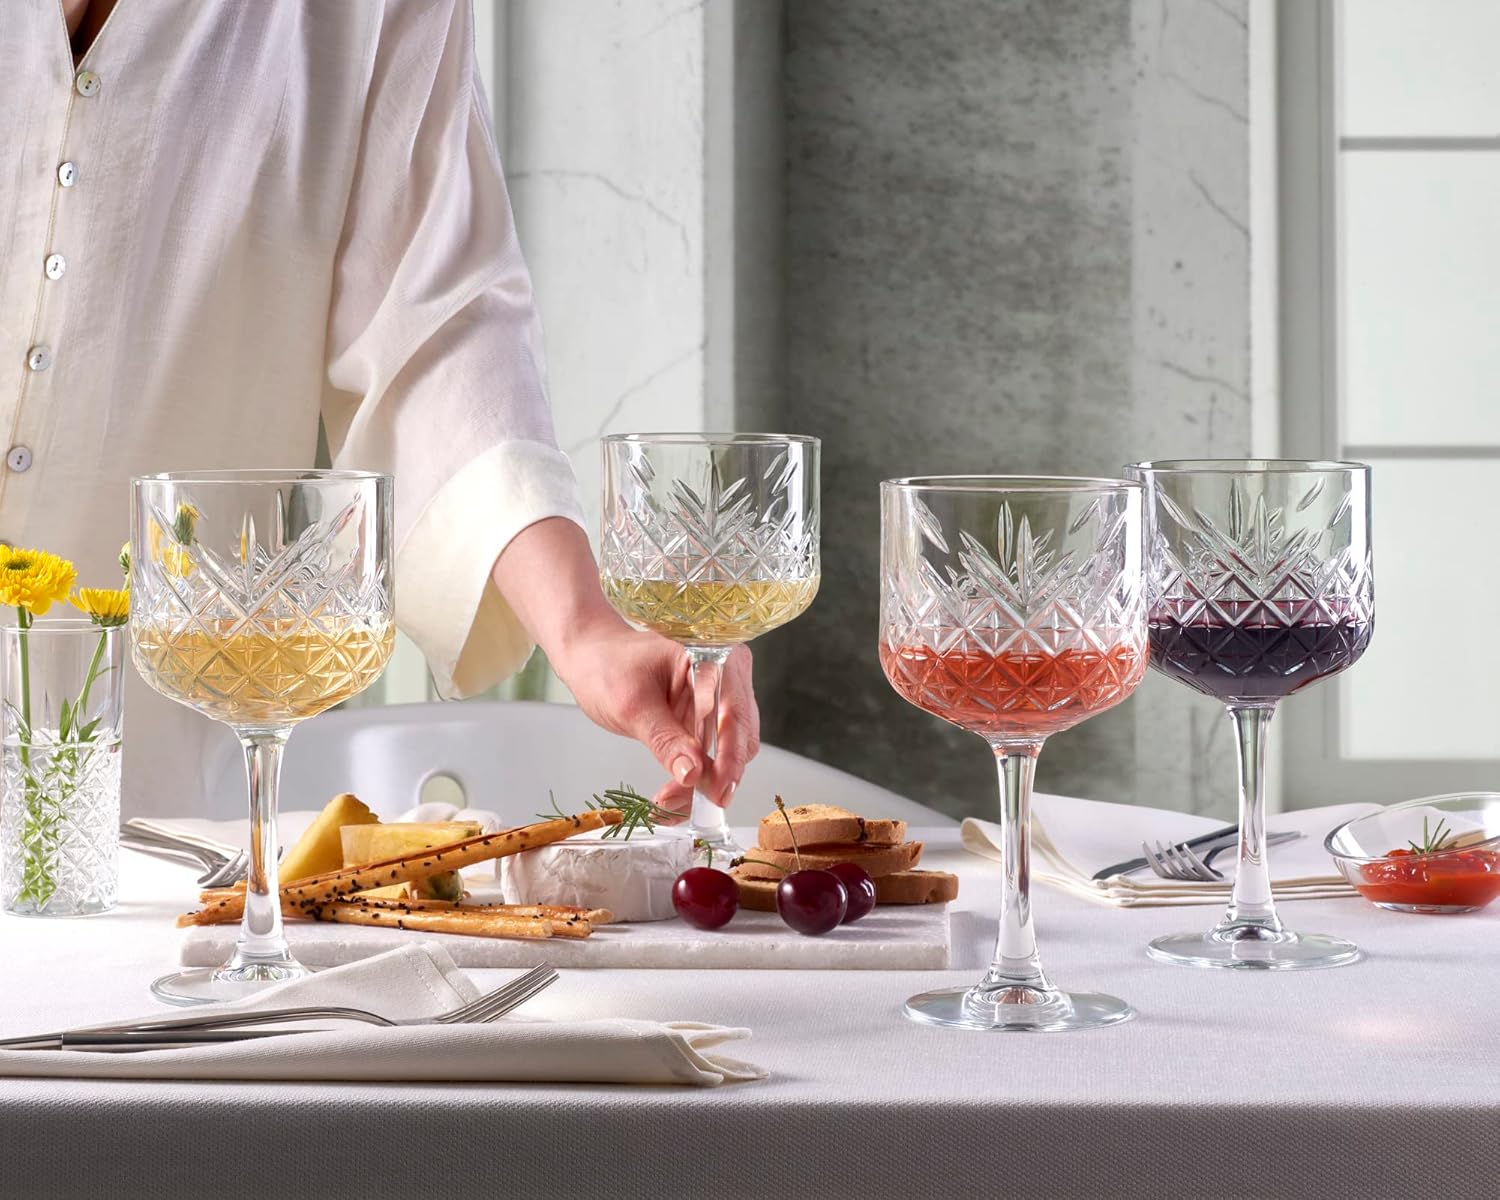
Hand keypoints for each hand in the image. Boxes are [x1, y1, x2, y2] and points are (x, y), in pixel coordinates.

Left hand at [552, 624, 759, 814]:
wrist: (592, 661)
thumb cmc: (608, 666)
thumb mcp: (632, 705)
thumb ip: (665, 739)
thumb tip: (693, 774)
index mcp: (713, 656)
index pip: (734, 712)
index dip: (730, 755)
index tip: (719, 789)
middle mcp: (726, 676)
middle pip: (740, 736)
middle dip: (716, 775)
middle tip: (685, 800)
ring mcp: (719, 701)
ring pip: (730, 754)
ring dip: (704, 783)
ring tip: (667, 800)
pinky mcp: (707, 722)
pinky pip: (712, 758)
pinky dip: (695, 781)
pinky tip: (671, 797)